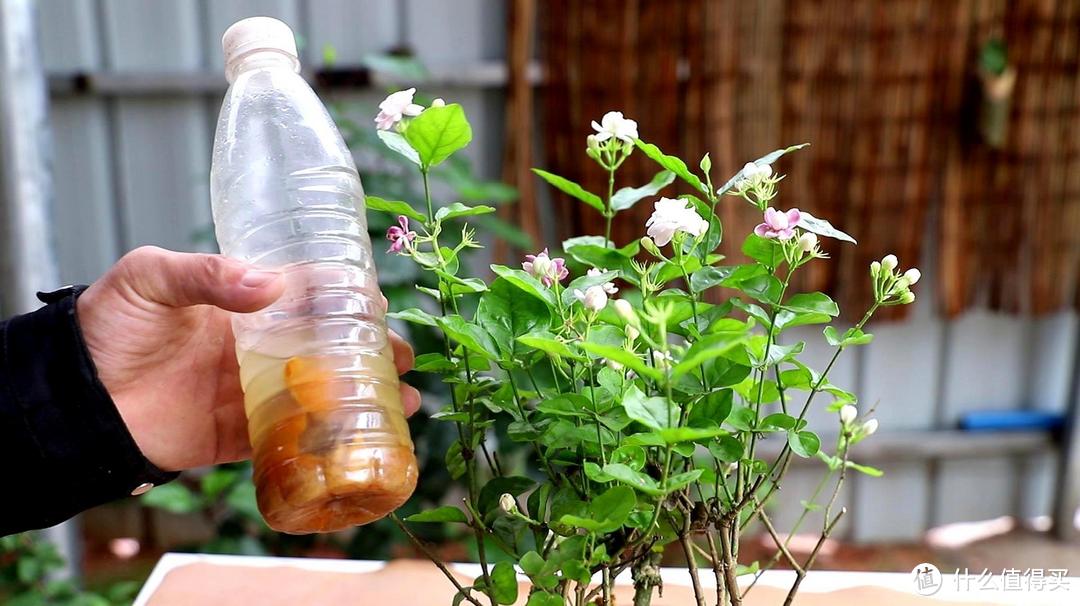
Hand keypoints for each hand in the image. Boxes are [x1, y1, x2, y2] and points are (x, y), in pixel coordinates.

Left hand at [76, 246, 420, 470]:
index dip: (347, 295)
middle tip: (402, 356)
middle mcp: (257, 345)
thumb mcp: (149, 277)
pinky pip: (293, 437)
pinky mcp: (242, 433)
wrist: (73, 398)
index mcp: (242, 302)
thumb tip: (269, 285)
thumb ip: (205, 274)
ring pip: (323, 390)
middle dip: (372, 349)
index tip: (376, 303)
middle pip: (328, 344)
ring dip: (366, 395)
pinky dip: (330, 439)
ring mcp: (253, 390)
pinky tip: (363, 437)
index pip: (307, 292)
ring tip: (403, 400)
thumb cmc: (106, 328)